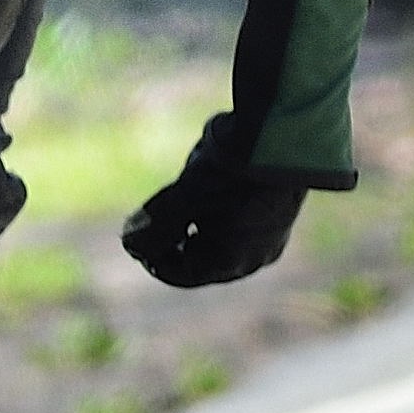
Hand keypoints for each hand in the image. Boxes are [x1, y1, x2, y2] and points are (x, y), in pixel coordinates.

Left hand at [121, 136, 305, 288]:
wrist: (284, 137)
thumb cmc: (231, 171)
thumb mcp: (184, 195)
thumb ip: (156, 223)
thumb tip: (129, 245)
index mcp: (228, 262)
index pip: (181, 274)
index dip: (154, 258)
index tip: (136, 235)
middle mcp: (253, 258)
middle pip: (202, 263)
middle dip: (175, 244)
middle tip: (156, 219)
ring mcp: (270, 240)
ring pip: (223, 245)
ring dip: (197, 230)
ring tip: (184, 201)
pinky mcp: (280, 219)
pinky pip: (242, 230)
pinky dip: (220, 220)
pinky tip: (212, 193)